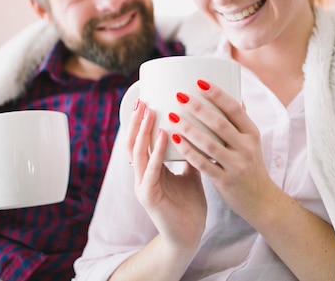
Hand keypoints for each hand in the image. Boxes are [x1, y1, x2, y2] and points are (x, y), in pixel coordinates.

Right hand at [127, 100, 206, 251]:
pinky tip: (162, 136)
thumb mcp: (190, 174)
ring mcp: (143, 186)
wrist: (189, 236)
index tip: (147, 99)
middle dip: (137, 121)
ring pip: (137, 152)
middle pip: (133, 142)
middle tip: (144, 100)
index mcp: (150, 169)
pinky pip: (151, 170)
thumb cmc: (189, 205)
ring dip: (143, 131)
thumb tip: (200, 132)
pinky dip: (156, 151)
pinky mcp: (149, 196)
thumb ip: (190, 155)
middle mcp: (142, 175)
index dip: (141, 121)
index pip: (140, 140)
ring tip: (150, 112)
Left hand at [169, 80, 279, 223]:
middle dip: (198, 108)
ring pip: (209, 143)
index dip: (217, 94)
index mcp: (252, 134)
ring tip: (172, 116)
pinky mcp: (225, 181)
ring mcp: (236, 165)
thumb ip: (242, 123)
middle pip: (220, 123)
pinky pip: (203, 164)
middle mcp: (246, 147)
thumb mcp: (252, 143)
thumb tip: (235, 96)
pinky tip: (175, 140)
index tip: (199, 82)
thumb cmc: (251, 167)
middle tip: (179, 96)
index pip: (235, 109)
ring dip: (189, 128)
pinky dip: (188, 151)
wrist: (261, 201)